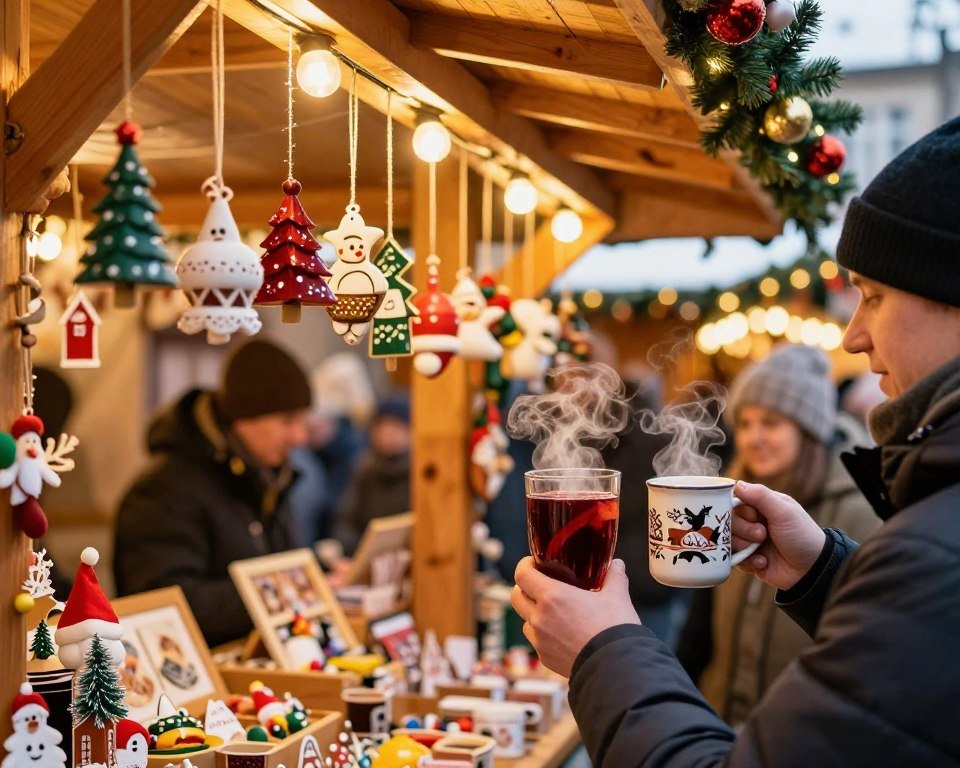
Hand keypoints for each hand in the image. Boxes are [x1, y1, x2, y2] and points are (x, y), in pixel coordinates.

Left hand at [512, 557, 639, 676]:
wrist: (616, 669)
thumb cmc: (614, 629)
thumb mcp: (617, 596)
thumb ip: (614, 577)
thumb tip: (617, 565)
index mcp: (552, 596)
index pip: (522, 575)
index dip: (524, 565)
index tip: (534, 563)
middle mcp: (539, 618)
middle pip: (516, 597)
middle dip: (524, 588)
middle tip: (539, 584)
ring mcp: (540, 641)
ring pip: (525, 621)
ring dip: (533, 613)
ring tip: (553, 612)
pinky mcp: (545, 659)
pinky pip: (536, 642)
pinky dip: (543, 635)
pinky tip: (561, 634)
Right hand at [732, 480, 825, 590]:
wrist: (812, 570)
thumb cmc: (802, 536)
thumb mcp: (784, 512)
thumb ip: (760, 496)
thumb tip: (737, 484)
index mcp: (762, 506)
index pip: (735, 499)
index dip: (739, 508)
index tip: (754, 515)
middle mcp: (753, 521)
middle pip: (728, 520)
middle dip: (743, 529)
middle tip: (762, 535)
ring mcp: (749, 541)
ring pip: (727, 539)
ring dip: (743, 546)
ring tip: (762, 550)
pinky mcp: (748, 559)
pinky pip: (733, 558)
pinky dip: (747, 561)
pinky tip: (763, 562)